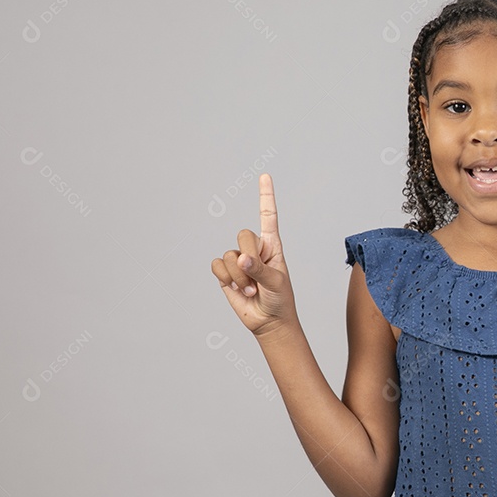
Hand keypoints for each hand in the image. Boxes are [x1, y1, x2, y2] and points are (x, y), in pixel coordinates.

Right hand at [211, 173, 297, 336]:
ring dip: (239, 277)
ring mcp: (239, 261)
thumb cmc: (279, 300)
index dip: (265, 196)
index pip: (268, 216)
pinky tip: (238, 290)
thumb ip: (260, 269)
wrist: (268, 321)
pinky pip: (217, 266)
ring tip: (251, 290)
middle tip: (259, 279)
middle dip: (250, 259)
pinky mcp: (226, 273)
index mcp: (273, 246)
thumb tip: (241, 259)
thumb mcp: (276, 283)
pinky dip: (227, 279)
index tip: (264, 176)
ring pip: (229, 255)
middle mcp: (254, 249)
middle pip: (243, 235)